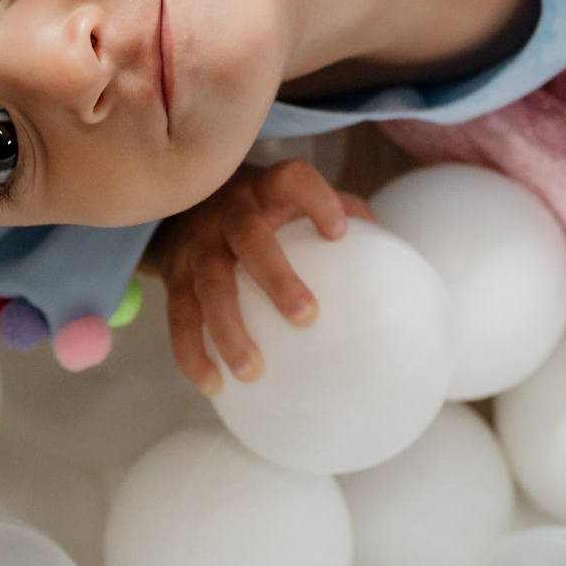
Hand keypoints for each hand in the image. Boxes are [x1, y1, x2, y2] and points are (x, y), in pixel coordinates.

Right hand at [144, 159, 366, 395]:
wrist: (179, 201)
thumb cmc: (261, 206)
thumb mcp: (292, 198)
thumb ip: (341, 210)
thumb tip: (392, 249)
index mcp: (266, 190)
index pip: (293, 180)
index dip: (316, 200)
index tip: (338, 232)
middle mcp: (229, 213)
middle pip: (250, 240)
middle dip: (276, 277)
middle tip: (306, 318)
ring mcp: (198, 245)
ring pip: (209, 287)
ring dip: (229, 330)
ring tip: (253, 371)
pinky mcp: (174, 276)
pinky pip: (179, 318)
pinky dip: (192, 354)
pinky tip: (213, 386)